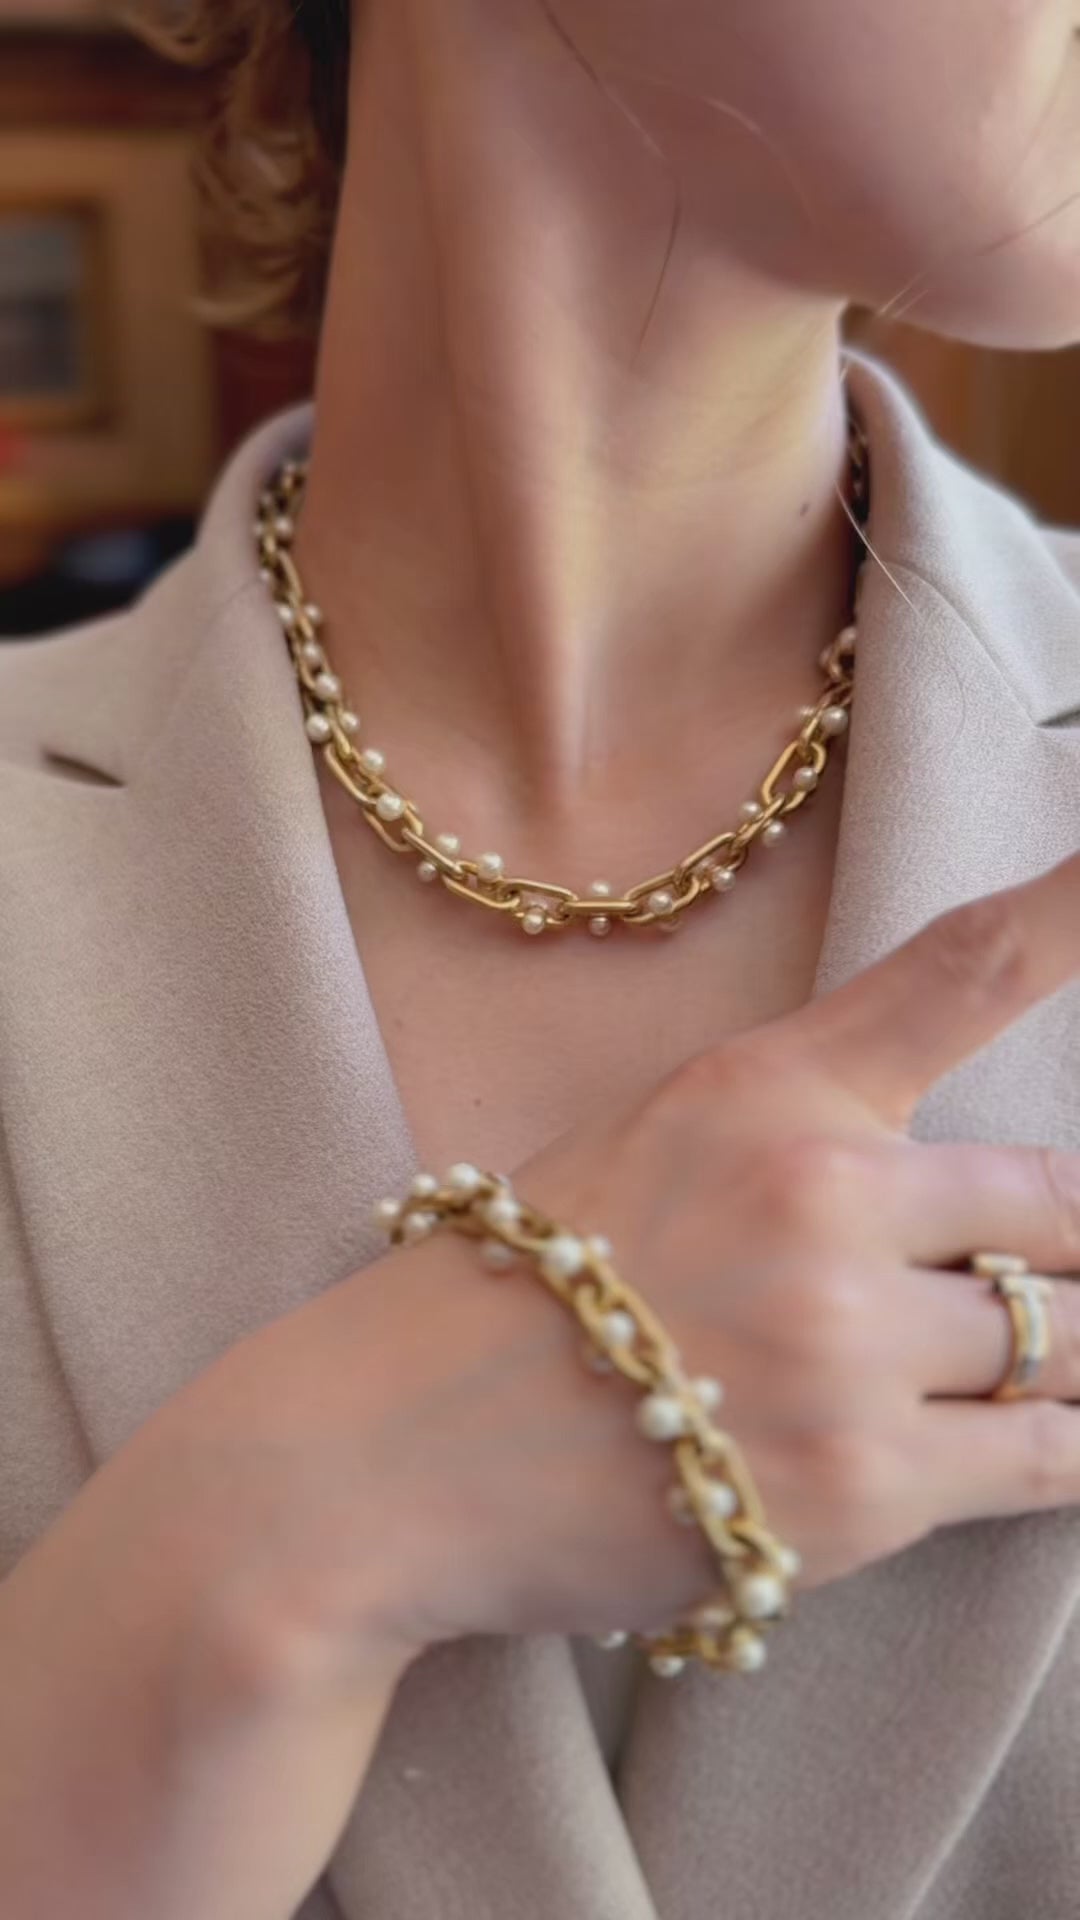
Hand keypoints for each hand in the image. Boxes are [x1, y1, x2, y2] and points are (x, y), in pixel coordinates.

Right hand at [358, 849, 1079, 1652]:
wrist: (392, 1453)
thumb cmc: (518, 1287)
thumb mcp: (650, 1141)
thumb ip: (803, 1117)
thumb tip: (944, 1166)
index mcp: (766, 1094)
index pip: (964, 969)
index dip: (1078, 905)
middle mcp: (820, 1202)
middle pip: (1063, 1207)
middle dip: (1055, 1255)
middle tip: (993, 1285)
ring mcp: (843, 1350)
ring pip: (1068, 1341)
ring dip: (1049, 1361)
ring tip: (962, 1373)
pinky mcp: (857, 1493)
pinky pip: (1046, 1461)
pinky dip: (1051, 1452)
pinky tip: (1009, 1445)